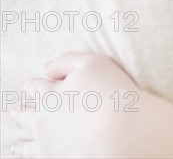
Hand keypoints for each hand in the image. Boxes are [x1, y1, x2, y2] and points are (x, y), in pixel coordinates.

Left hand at [10, 52, 172, 158]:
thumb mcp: (91, 62)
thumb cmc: (110, 91)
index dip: (34, 85)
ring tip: (15, 145)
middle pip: (28, 115)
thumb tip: (47, 68)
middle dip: (21, 112)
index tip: (28, 85)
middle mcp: (45, 120)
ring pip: (28, 144)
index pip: (38, 87)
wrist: (120, 129)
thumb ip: (66, 61)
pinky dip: (29, 157)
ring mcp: (50, 143)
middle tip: (13, 112)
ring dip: (21, 144)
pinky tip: (28, 156)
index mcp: (51, 94)